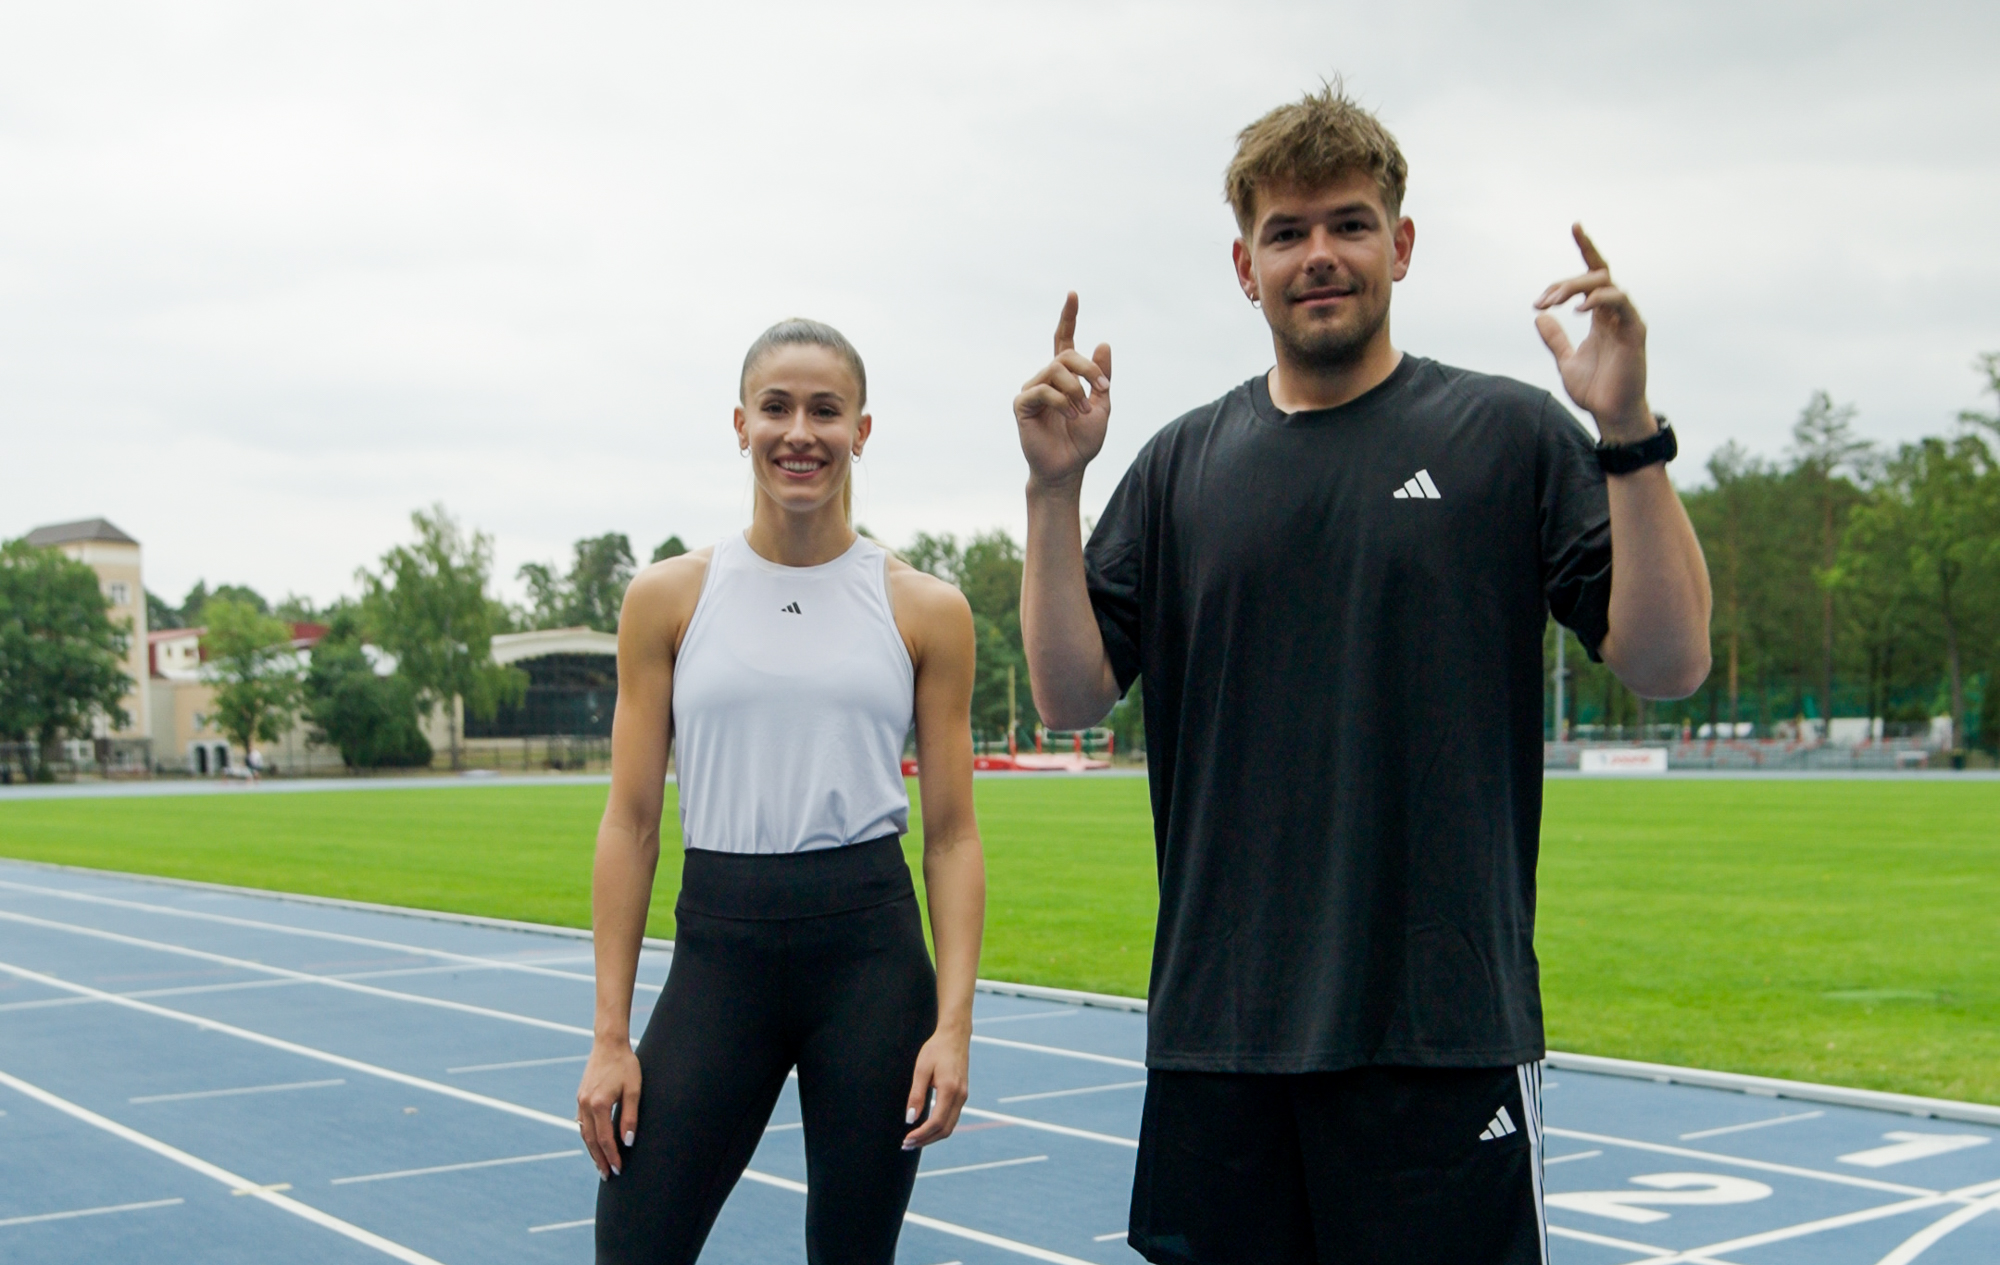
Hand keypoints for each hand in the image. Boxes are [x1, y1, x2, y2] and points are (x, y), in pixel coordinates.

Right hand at [577, 1038, 640, 1178]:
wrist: (609, 1044)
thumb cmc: (625, 1065)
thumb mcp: (634, 1090)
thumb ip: (630, 1117)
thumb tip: (627, 1142)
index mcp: (598, 1104)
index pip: (604, 1139)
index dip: (612, 1156)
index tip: (618, 1170)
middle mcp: (585, 1105)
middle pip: (591, 1140)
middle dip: (599, 1159)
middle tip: (607, 1176)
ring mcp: (580, 1101)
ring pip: (584, 1133)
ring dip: (592, 1151)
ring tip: (601, 1164)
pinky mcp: (580, 1097)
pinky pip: (581, 1124)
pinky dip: (588, 1137)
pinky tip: (594, 1144)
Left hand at [901, 1026, 969, 1149]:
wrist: (955, 1036)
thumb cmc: (935, 1049)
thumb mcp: (921, 1069)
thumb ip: (916, 1095)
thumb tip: (910, 1119)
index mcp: (950, 1089)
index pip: (937, 1122)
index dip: (921, 1135)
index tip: (906, 1140)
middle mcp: (960, 1096)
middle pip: (945, 1129)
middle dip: (926, 1140)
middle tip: (906, 1145)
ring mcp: (963, 1097)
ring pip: (949, 1126)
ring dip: (932, 1136)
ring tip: (914, 1140)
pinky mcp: (962, 1095)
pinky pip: (951, 1118)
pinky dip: (938, 1128)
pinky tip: (925, 1128)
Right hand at [1014, 292, 1111, 492]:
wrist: (1069, 468)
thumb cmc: (1083, 441)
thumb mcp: (1101, 405)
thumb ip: (1101, 377)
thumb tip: (1102, 343)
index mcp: (1065, 376)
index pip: (1064, 339)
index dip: (1068, 317)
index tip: (1073, 294)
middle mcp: (1046, 378)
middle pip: (1066, 355)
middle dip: (1088, 369)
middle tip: (1102, 388)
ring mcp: (1032, 390)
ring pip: (1055, 371)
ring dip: (1076, 390)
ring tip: (1082, 412)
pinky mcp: (1022, 405)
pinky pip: (1042, 390)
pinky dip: (1061, 401)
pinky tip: (1069, 415)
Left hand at [1534, 224, 1653, 442]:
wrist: (1611, 414)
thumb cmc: (1595, 390)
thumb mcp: (1566, 360)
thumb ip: (1555, 339)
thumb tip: (1539, 318)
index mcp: (1600, 316)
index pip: (1594, 273)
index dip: (1586, 248)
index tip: (1575, 225)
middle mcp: (1615, 313)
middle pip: (1594, 275)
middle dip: (1564, 283)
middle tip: (1540, 301)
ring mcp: (1626, 319)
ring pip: (1606, 283)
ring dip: (1575, 287)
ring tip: (1552, 303)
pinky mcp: (1634, 330)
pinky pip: (1620, 302)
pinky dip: (1598, 299)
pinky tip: (1577, 310)